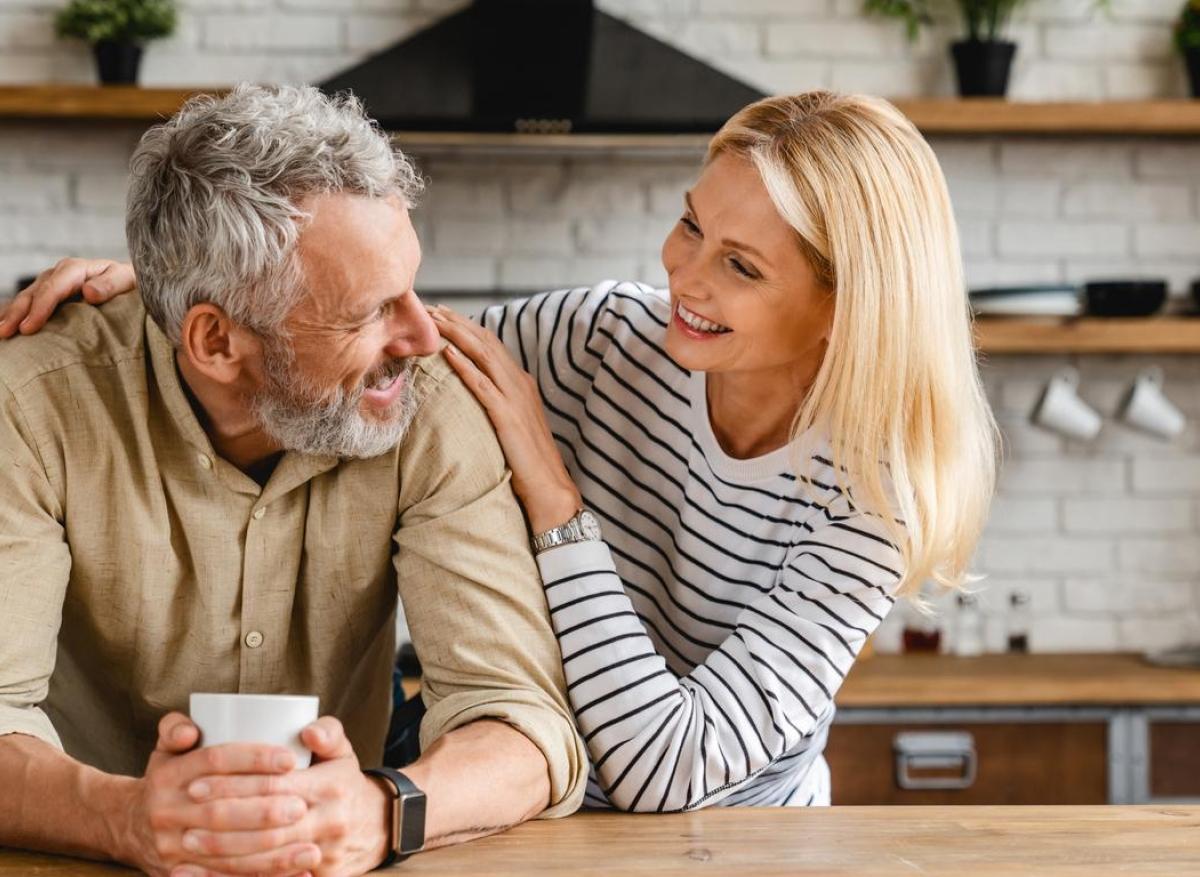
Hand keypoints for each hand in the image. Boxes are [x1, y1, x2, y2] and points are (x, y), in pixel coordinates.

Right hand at [0, 257, 134, 338]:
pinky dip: (16, 313)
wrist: (132, 282)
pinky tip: (5, 325)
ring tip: (0, 332)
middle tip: (5, 332)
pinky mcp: (50, 294)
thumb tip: (88, 292)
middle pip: (34, 293)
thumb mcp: (127, 280)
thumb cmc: (131, 283)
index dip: (40, 308)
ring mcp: (51, 283)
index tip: (29, 327)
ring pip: (27, 297)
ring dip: (11, 314)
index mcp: (76, 269)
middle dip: (18, 313)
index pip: (53, 288)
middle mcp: (59, 273)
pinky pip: (29, 303)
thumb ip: (111, 285)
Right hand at [118, 712, 311, 876]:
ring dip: (271, 855)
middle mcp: (166, 811)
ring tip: (311, 849)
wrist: (127, 826)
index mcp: (168, 775)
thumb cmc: (167, 777)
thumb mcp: (165, 747)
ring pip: (225, 853)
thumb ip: (176, 727)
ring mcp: (171, 847)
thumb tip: (191, 730)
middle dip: (264, 811)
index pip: (215, 761)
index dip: (254, 759)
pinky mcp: (180, 874)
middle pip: (221, 812)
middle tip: (302, 806)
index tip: (290, 760)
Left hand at [172, 716, 389, 876]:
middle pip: (265, 824)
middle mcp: (329, 820)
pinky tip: (208, 876)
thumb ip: (328, 732)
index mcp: (330, 785)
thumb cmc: (345, 784)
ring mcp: (326, 853)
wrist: (379, 825)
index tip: (196, 783)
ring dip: (223, 853)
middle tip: (185, 817)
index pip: (273, 785)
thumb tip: (308, 730)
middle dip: (221, 822)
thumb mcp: (343, 752)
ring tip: (187, 844)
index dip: (233, 785)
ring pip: (266, 857)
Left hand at [430, 305, 582, 533]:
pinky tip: (447, 353)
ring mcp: (515, 398)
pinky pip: (482, 385)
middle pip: (485, 342)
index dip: (466, 326)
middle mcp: (519, 383)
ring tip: (434, 320)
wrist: (549, 486)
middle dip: (457, 322)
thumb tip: (474, 394)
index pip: (491, 345)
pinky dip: (465, 366)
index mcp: (521, 382)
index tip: (442, 315)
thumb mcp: (513, 423)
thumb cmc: (528, 460)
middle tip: (430, 307)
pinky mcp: (507, 416)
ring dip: (457, 334)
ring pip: (483, 355)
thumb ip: (498, 403)